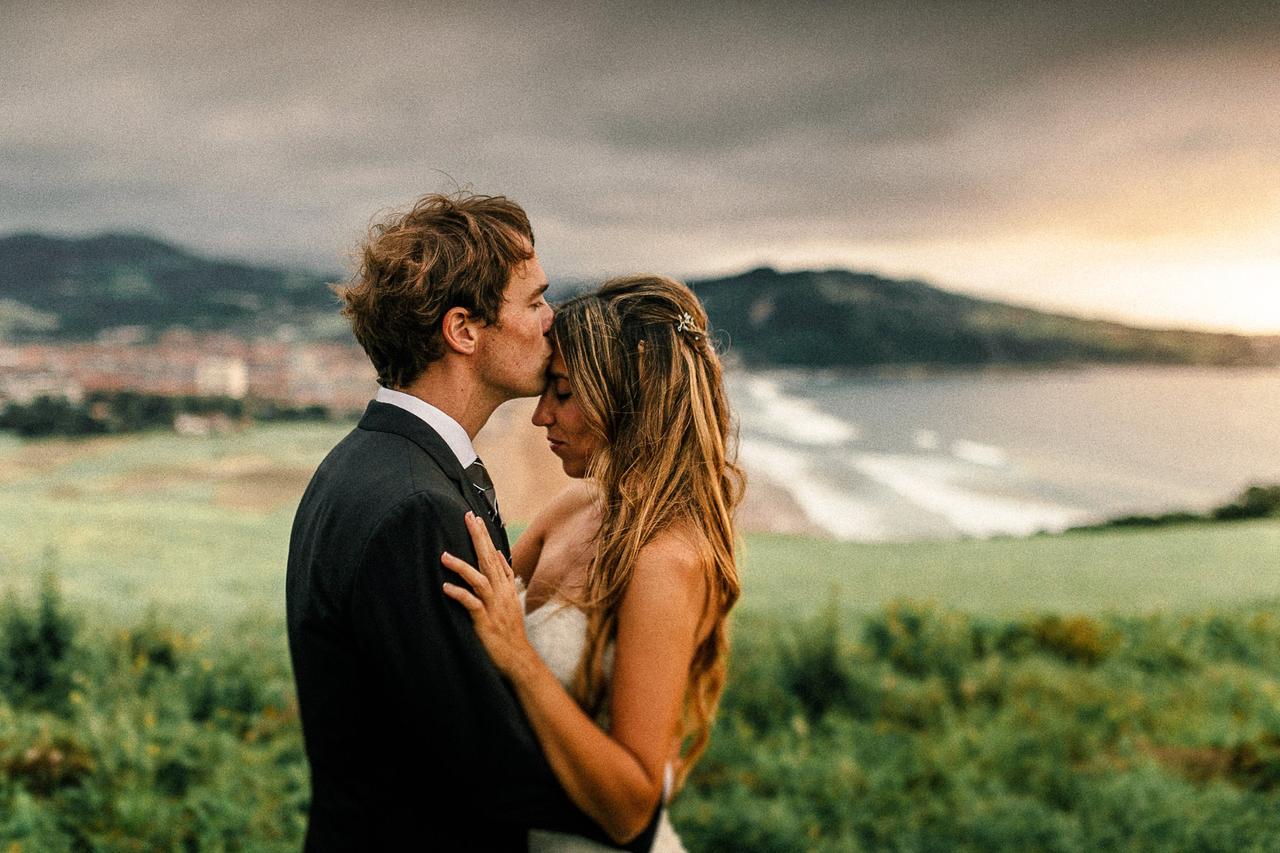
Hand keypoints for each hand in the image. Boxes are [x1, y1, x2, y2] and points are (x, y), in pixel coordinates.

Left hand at [442, 512, 534, 677]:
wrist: (519, 658)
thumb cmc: (510, 631)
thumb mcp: (511, 600)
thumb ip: (505, 578)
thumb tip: (499, 556)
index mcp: (506, 587)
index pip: (494, 555)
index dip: (485, 537)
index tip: (475, 519)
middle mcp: (501, 593)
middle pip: (489, 560)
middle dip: (478, 538)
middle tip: (467, 518)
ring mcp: (494, 607)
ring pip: (480, 580)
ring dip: (462, 567)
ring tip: (444, 556)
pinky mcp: (486, 622)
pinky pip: (472, 605)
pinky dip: (460, 594)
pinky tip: (446, 587)